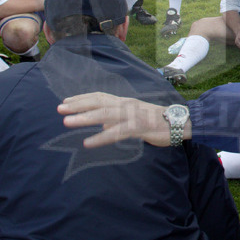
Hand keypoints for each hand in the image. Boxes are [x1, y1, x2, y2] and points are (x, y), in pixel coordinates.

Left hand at [58, 92, 174, 147]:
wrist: (180, 122)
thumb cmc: (157, 120)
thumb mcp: (134, 117)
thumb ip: (118, 121)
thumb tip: (103, 126)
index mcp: (124, 102)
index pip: (99, 96)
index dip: (82, 98)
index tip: (65, 101)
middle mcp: (126, 105)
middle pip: (98, 102)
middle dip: (77, 105)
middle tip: (59, 109)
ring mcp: (132, 115)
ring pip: (104, 115)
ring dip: (84, 118)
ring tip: (67, 122)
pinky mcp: (139, 127)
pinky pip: (117, 133)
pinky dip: (101, 137)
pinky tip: (88, 143)